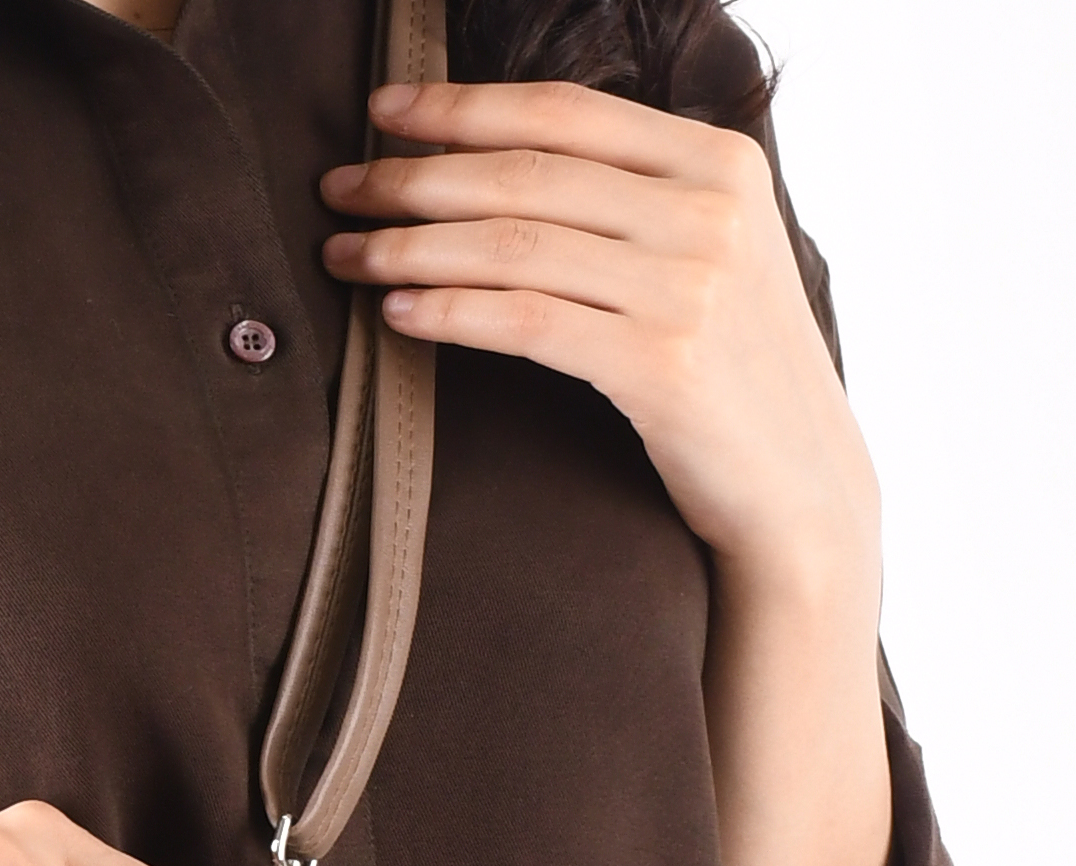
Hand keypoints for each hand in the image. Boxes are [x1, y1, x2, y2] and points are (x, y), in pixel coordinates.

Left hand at [321, 80, 881, 592]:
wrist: (800, 487)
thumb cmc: (733, 374)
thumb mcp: (709, 256)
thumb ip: (639, 200)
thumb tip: (513, 162)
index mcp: (719, 161)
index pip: (566, 112)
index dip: (464, 105)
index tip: (384, 112)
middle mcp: (708, 211)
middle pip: (527, 174)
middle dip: (415, 177)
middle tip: (338, 190)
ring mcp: (689, 287)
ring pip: (516, 246)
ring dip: (413, 246)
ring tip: (347, 256)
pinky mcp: (662, 365)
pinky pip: (528, 323)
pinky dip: (452, 312)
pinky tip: (397, 313)